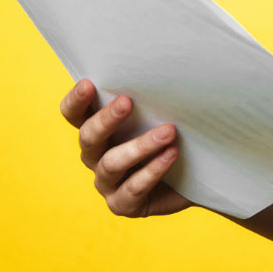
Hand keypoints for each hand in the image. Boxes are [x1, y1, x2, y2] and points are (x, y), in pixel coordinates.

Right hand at [59, 78, 191, 217]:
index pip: (74, 114)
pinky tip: (171, 154)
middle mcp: (95, 156)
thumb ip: (151, 98)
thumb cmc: (175, 135)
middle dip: (106, 119)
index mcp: (98, 129)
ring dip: (140, 145)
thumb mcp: (162, 113)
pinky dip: (153, 170)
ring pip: (112, 163)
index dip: (76, 101)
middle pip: (88, 137)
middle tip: (128, 101)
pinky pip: (133, 188)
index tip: (88, 83)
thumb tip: (163, 67)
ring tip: (169, 131)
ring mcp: (107, 183)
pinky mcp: (123, 204)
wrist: (197, 176)